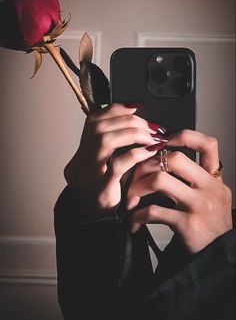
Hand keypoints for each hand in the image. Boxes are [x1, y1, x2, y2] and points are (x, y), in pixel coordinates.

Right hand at [64, 103, 165, 217]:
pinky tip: (151, 151)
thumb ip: (116, 143)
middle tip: (152, 127)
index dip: (116, 108)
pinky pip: (118, 164)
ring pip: (106, 141)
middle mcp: (80, 161)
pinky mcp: (101, 189)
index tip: (138, 106)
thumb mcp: (107, 164)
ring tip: (153, 137)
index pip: (94, 119)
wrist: (95, 221)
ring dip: (134, 134)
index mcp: (82, 152)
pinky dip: (137, 153)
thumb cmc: (107, 189)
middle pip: (99, 127)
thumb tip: (137, 120)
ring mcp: (88, 175)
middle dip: (130, 121)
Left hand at [127, 130, 232, 253]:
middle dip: (147, 165)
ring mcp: (200, 206)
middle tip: (135, 176)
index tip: (163, 142)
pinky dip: (137, 215)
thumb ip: (193, 177)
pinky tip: (134, 221)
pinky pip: (153, 211)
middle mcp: (211, 189)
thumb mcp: (209, 196)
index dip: (184, 136)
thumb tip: (161, 155)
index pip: (208, 144)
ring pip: (160, 180)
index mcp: (214, 179)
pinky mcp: (188, 225)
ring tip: (131, 198)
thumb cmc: (205, 224)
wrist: (215, 258)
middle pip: (175, 159)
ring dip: (137, 188)